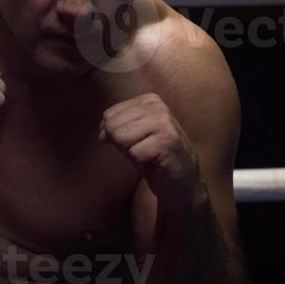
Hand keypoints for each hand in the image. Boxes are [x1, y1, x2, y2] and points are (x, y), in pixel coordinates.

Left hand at [99, 92, 204, 206]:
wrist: (182, 182)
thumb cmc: (155, 158)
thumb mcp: (133, 137)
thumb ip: (115, 128)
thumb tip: (102, 132)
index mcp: (148, 100)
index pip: (109, 115)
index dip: (114, 135)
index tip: (135, 143)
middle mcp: (157, 106)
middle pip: (113, 126)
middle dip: (123, 145)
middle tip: (143, 151)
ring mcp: (164, 122)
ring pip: (121, 137)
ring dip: (132, 153)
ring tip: (149, 155)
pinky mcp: (167, 141)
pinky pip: (134, 153)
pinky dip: (141, 163)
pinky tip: (156, 162)